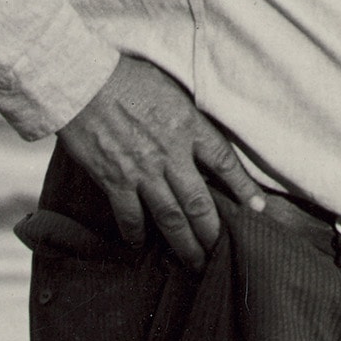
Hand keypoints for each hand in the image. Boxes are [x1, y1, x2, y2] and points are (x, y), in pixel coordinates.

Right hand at [56, 55, 267, 267]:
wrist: (82, 82)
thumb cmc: (126, 77)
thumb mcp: (170, 89)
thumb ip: (188, 116)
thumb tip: (201, 135)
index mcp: (188, 126)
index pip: (225, 161)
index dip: (244, 187)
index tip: (258, 208)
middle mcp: (170, 153)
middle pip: (199, 203)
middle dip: (213, 232)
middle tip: (222, 252)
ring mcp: (142, 170)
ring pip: (171, 217)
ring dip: (184, 244)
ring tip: (194, 263)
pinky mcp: (114, 179)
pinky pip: (130, 216)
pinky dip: (136, 234)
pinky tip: (141, 245)